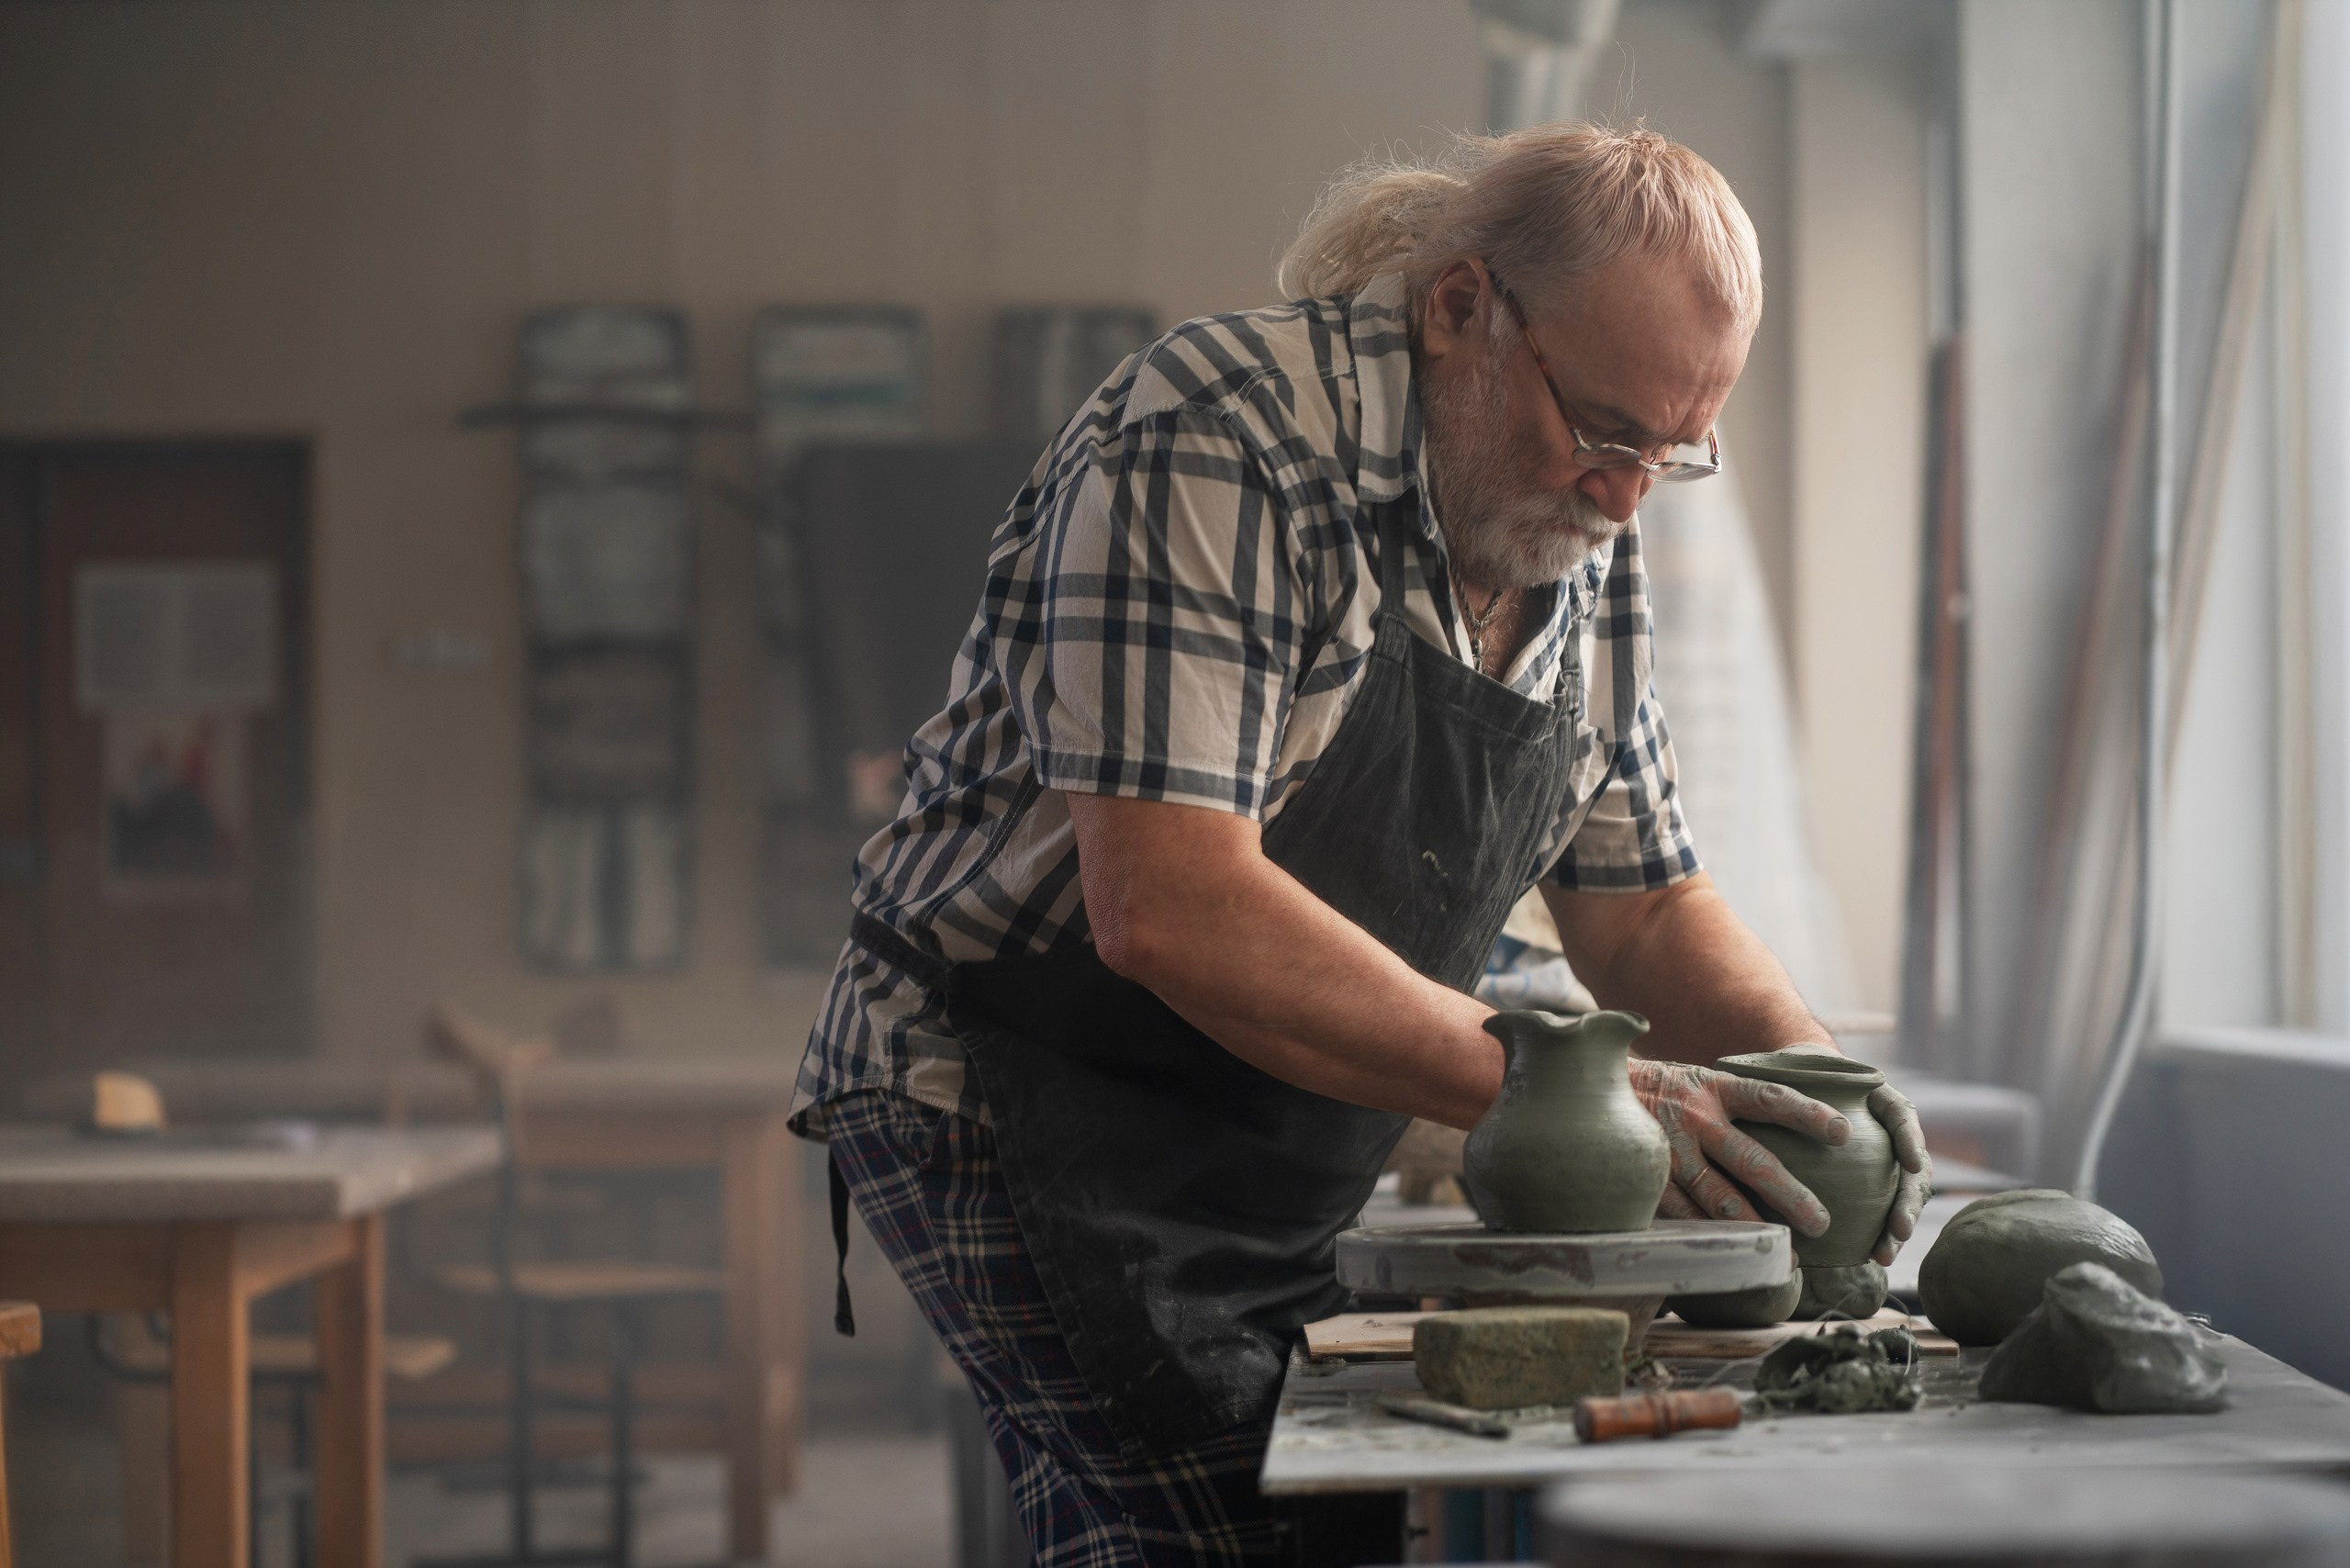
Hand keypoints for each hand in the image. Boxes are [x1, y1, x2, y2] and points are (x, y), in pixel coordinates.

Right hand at [1627, 1058, 1847, 1236]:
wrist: (1588, 1091)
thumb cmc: (1656, 1090)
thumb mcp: (1695, 1080)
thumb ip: (1733, 1100)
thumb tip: (1791, 1119)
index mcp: (1711, 1087)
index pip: (1769, 1098)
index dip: (1808, 1114)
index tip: (1845, 1133)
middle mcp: (1693, 1118)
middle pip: (1753, 1160)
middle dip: (1791, 1195)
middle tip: (1822, 1222)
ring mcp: (1669, 1152)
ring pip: (1721, 1198)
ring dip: (1757, 1228)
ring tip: (1788, 1254)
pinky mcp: (1648, 1180)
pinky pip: (1685, 1216)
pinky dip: (1713, 1238)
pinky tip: (1737, 1256)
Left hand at [1776, 1045, 1933, 1264]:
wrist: (1797, 1077)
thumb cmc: (1791, 1071)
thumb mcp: (1788, 1066)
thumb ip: (1780, 1076)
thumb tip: (1736, 1072)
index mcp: (1874, 1096)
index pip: (1899, 1113)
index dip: (1909, 1138)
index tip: (1911, 1163)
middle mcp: (1886, 1127)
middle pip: (1909, 1164)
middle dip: (1908, 1199)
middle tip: (1898, 1228)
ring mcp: (1884, 1153)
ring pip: (1903, 1190)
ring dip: (1899, 1224)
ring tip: (1884, 1253)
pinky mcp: (1872, 1177)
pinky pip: (1883, 1206)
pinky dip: (1881, 1231)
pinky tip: (1873, 1254)